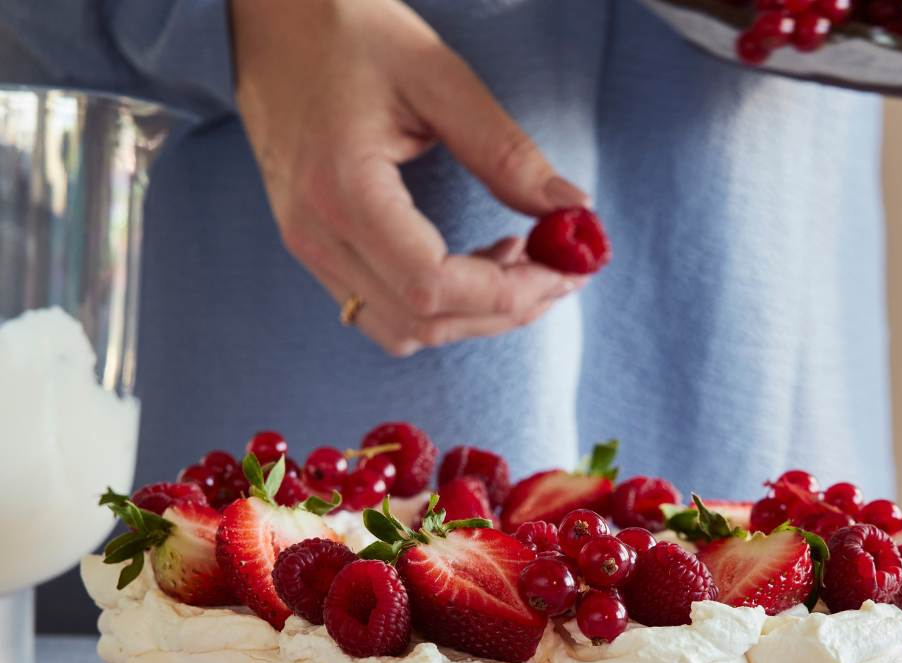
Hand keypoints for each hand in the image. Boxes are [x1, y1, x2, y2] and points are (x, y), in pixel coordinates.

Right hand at [230, 0, 588, 355]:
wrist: (266, 21)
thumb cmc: (345, 31)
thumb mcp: (436, 75)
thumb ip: (505, 150)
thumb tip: (573, 209)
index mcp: (342, 191)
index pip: (433, 286)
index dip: (508, 293)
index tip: (563, 269)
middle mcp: (318, 238)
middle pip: (424, 321)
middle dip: (504, 310)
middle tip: (559, 272)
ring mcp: (311, 252)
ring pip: (403, 331)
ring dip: (472, 317)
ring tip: (518, 263)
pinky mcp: (317, 253)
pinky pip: (383, 314)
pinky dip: (439, 309)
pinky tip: (473, 265)